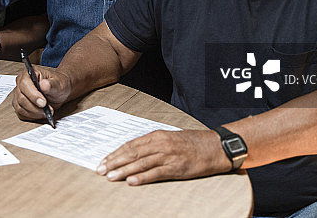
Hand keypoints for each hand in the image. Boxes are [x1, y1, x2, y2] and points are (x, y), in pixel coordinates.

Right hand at [11, 65, 70, 120]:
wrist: (59, 91)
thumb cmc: (58, 84)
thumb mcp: (59, 83)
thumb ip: (52, 84)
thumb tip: (44, 85)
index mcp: (28, 73)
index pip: (24, 84)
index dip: (33, 95)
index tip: (43, 103)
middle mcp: (21, 83)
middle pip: (21, 98)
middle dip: (35, 106)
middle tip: (48, 109)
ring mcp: (19, 94)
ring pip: (20, 107)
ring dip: (34, 112)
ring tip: (46, 111)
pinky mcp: (19, 104)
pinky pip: (21, 114)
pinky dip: (32, 116)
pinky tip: (41, 113)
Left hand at [96, 129, 230, 184]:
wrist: (216, 146)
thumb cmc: (193, 143)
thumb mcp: (170, 138)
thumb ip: (153, 144)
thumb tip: (134, 152)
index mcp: (157, 135)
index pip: (130, 145)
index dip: (115, 154)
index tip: (103, 161)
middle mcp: (160, 144)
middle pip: (132, 153)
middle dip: (114, 162)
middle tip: (100, 170)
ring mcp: (168, 156)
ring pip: (140, 163)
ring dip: (123, 170)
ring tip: (110, 177)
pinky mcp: (177, 167)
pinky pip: (156, 173)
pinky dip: (142, 177)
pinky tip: (131, 181)